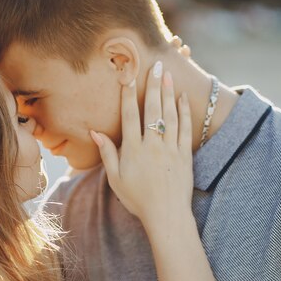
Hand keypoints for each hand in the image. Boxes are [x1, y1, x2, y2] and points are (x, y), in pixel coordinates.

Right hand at [91, 63, 193, 226]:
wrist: (166, 215)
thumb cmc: (137, 199)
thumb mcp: (116, 178)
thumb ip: (107, 153)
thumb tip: (95, 132)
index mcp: (133, 150)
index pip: (130, 116)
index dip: (128, 95)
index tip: (127, 77)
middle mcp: (152, 145)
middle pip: (152, 109)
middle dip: (153, 85)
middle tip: (156, 65)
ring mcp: (170, 149)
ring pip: (170, 115)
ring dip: (169, 93)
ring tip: (168, 74)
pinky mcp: (185, 155)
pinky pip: (184, 128)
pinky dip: (183, 111)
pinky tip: (182, 98)